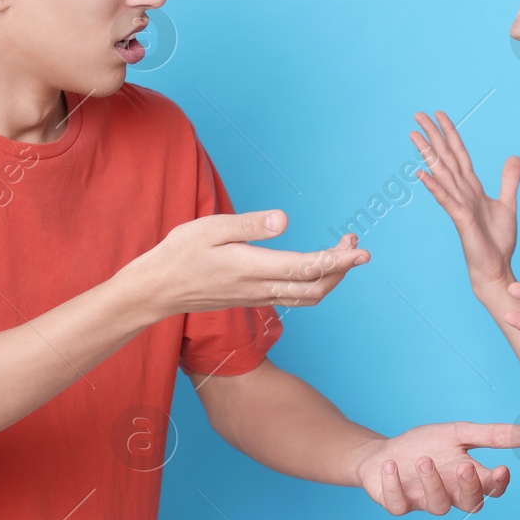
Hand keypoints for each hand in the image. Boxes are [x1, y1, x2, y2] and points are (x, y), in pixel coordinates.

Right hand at [133, 209, 367, 317]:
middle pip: (316, 288)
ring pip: (307, 297)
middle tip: (353, 242)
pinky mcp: (253, 299)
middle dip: (342, 268)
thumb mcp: (210, 228)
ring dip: (330, 278)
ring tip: (341, 253)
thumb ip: (249, 225)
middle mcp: (260, 287)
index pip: (307, 267)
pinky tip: (315, 267)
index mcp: (252, 267)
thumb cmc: (179, 254)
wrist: (157, 290)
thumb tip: (283, 220)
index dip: (338, 260)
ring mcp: (257, 297)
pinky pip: (294, 298)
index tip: (361, 250)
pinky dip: (313, 285)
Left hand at [352, 420, 519, 514]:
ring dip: (432, 483)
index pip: (492, 488)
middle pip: (470, 504)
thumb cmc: (425, 445)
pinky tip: (391, 466)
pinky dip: (394, 486)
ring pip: (438, 506)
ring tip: (423, 459)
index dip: (498, 483)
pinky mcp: (398, 504)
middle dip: (469, 487)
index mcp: (467, 478)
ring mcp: (424, 502)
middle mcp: (450, 494)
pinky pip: (399, 504)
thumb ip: (490, 436)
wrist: (384, 453)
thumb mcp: (458, 433)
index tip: (502, 469)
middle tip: (465, 466)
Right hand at [409, 110, 519, 292]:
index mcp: (472, 187)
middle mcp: (462, 192)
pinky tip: (421, 173)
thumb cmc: (497, 241)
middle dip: (433, 135)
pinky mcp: (461, 219)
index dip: (450, 134)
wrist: (495, 268)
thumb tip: (514, 157)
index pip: (459, 154)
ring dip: (428, 153)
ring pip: (441, 173)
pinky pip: (446, 199)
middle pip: (445, 157)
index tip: (439, 115)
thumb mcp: (507, 204)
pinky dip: (434, 186)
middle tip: (418, 115)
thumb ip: (508, 180)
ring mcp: (459, 204)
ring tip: (414, 135)